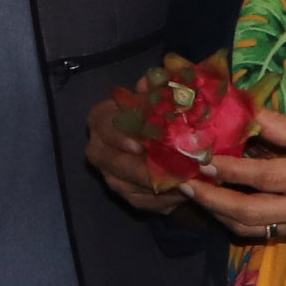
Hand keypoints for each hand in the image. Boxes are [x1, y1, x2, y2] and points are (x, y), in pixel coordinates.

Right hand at [87, 93, 184, 215]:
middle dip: (144, 170)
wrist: (160, 133)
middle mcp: (100, 150)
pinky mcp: (128, 195)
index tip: (139, 146)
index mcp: (102, 120)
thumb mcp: (156, 95)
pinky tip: (186, 192)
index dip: (121, 137)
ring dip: (159, 186)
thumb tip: (149, 83)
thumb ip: (154, 89)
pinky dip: (165, 200)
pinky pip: (144, 202)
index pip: (105, 128)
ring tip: (185, 181)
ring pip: (130, 187)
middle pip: (116, 163)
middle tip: (171, 170)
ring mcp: (111, 176)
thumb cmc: (156, 110)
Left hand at [186, 108, 285, 247]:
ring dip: (219, 213)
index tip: (200, 157)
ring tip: (196, 194)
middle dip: (212, 200)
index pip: (266, 175)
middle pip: (251, 212)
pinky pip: (264, 233)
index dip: (230, 169)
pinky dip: (239, 220)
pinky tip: (222, 205)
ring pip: (252, 229)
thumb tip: (247, 110)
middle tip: (185, 184)